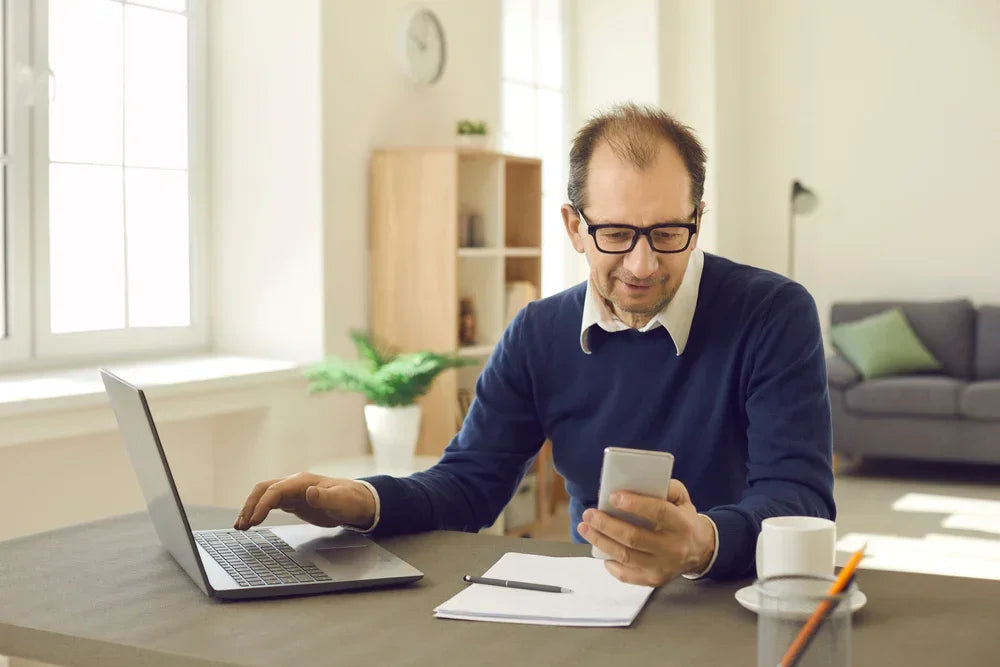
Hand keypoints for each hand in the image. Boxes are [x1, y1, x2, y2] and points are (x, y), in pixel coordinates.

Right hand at [233, 472, 375, 531]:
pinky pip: (270, 503)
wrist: (357, 502)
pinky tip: (251, 522)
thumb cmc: (351, 500)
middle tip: (242, 525)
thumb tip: (310, 493)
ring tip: (240, 526)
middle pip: (264, 490)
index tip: (254, 521)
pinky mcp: (292, 501)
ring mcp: (292, 492)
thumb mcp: (341, 500)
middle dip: (250, 506)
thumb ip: (326, 497)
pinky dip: (258, 512)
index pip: (275, 490)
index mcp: (302, 482)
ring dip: (250, 509)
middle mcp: (294, 484)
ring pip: (264, 496)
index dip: (262, 505)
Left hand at [578, 479, 715, 586]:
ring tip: (585, 529)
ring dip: (601, 542)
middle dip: (607, 525)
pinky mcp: (655, 580)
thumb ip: (666, 487)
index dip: (635, 504)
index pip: (658, 512)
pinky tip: (601, 551)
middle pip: (634, 537)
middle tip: (589, 514)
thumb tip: (638, 482)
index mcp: (682, 524)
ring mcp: (663, 567)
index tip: (613, 497)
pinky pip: (627, 575)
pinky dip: (611, 564)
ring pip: (626, 556)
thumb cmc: (684, 519)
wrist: (700, 550)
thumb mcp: (682, 499)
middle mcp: (673, 548)